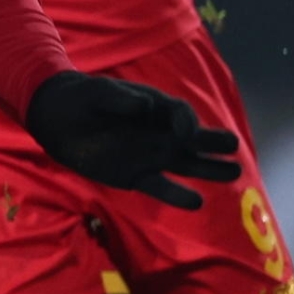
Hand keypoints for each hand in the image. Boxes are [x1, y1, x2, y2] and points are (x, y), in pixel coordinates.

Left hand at [24, 70, 242, 209]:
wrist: (59, 118)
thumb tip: (146, 107)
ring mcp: (149, 156)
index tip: (185, 131)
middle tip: (234, 148)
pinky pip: (160, 186)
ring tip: (234, 174)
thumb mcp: (99, 92)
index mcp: (155, 108)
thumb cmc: (84, 98)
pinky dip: (177, 195)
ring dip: (209, 170)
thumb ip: (122, 99)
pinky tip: (197, 201)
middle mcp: (159, 133)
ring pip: (185, 164)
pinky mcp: (135, 176)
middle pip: (193, 140)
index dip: (186, 122)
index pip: (180, 115)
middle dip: (213, 144)